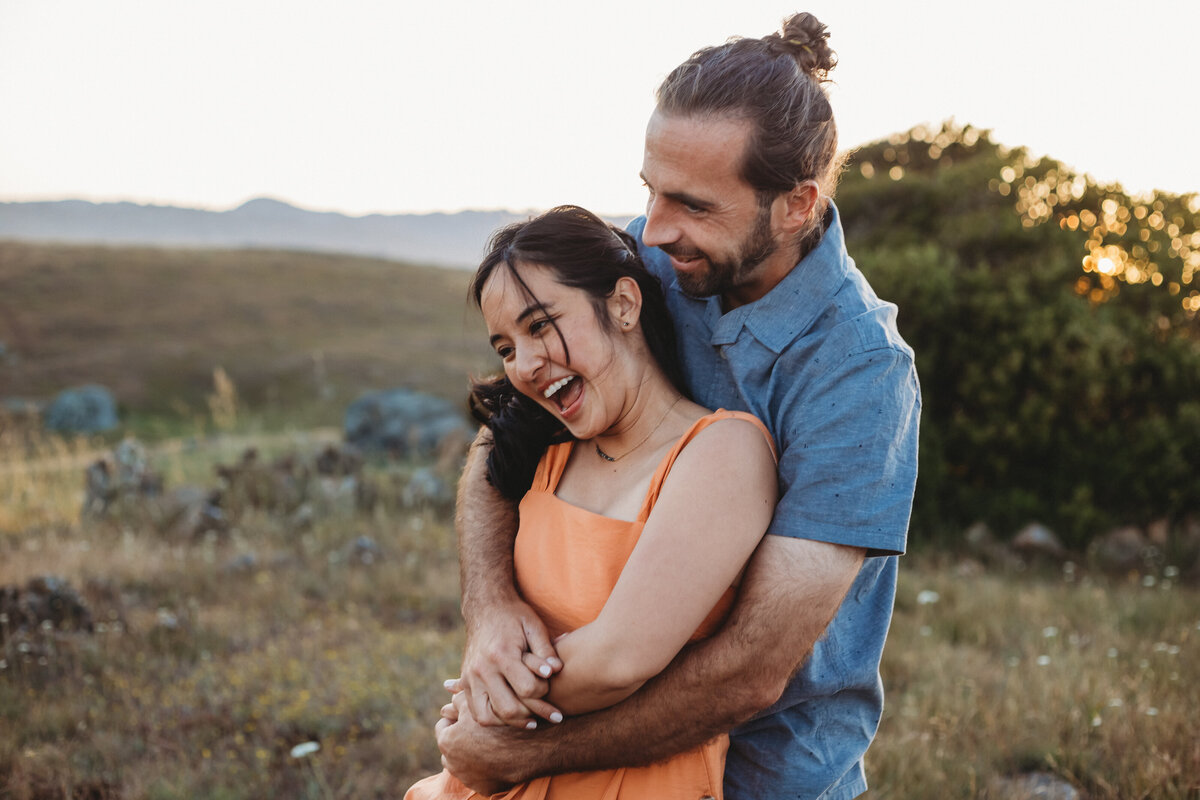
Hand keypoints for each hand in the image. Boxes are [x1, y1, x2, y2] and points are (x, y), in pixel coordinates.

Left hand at [436, 692, 518, 795]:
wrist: (529, 748)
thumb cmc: (500, 722)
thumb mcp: (477, 701)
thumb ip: (458, 698)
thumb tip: (448, 691)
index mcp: (447, 742)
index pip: (443, 725)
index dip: (456, 716)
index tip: (468, 713)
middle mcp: (452, 764)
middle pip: (452, 746)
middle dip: (461, 736)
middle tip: (479, 726)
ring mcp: (467, 778)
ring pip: (464, 762)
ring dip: (471, 753)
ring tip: (489, 741)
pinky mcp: (483, 788)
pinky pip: (479, 775)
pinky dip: (485, 767)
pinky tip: (497, 755)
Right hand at [454, 597, 562, 726]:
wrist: (485, 607)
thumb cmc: (515, 616)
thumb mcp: (535, 626)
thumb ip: (546, 650)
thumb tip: (556, 671)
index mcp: (501, 654)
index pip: (527, 689)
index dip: (544, 691)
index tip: (551, 685)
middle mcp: (482, 669)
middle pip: (508, 709)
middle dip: (533, 714)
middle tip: (551, 714)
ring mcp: (470, 678)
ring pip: (489, 717)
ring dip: (512, 722)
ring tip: (531, 719)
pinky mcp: (465, 683)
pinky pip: (477, 713)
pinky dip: (494, 719)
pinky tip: (512, 714)